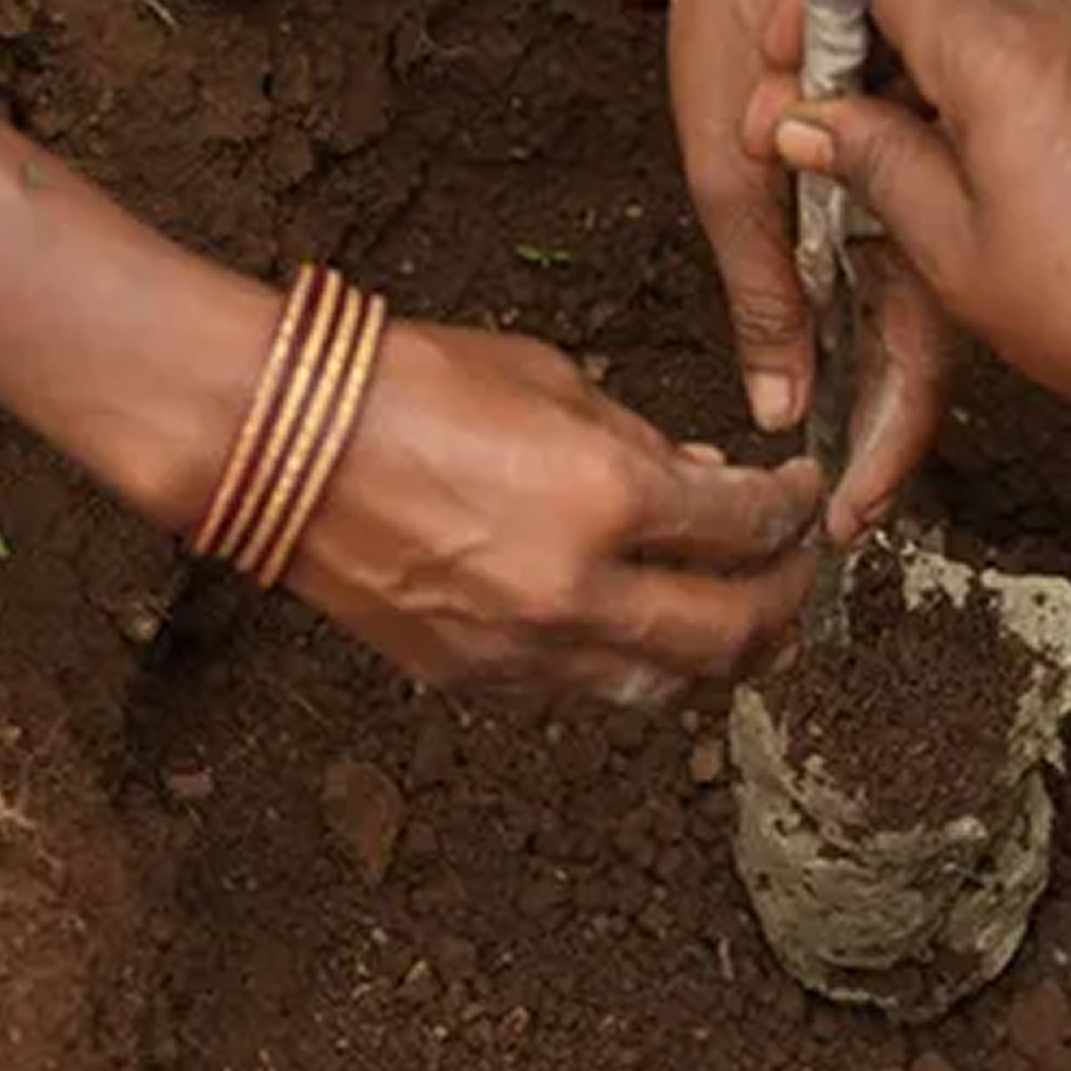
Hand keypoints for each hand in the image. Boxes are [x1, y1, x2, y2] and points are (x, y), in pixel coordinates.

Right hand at [283, 321, 824, 702]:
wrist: (268, 438)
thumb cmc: (406, 383)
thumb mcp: (552, 381)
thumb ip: (643, 442)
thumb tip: (711, 484)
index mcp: (608, 497)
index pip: (748, 527)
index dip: (794, 511)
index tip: (802, 493)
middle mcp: (578, 590)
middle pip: (732, 631)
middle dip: (785, 602)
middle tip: (799, 573)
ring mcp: (524, 647)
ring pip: (665, 685)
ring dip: (718, 658)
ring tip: (744, 626)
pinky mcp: (473, 678)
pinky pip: (583, 689)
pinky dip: (630, 666)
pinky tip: (644, 634)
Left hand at [668, 0, 951, 541]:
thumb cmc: (738, 24)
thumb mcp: (730, 170)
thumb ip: (763, 287)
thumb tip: (781, 409)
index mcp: (901, 218)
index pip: (912, 366)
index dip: (886, 450)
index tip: (852, 524)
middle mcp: (928, 207)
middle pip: (925, 343)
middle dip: (889, 431)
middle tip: (848, 514)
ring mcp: (915, 180)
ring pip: (914, 299)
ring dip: (880, 375)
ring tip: (841, 461)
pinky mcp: (891, 152)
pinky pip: (898, 245)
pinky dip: (872, 300)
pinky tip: (838, 348)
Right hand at [742, 0, 1070, 430]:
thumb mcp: (953, 248)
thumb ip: (871, 163)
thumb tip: (804, 121)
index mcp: (999, 47)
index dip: (812, 3)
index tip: (785, 79)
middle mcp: (1052, 22)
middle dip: (852, 55)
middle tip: (811, 143)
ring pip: (968, 30)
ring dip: (908, 85)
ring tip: (874, 177)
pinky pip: (1017, 64)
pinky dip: (965, 104)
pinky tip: (947, 184)